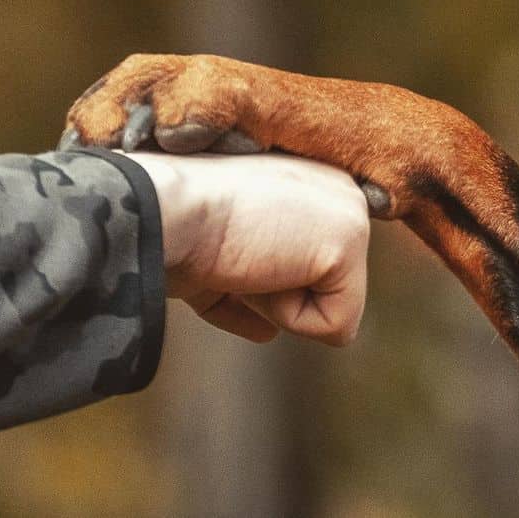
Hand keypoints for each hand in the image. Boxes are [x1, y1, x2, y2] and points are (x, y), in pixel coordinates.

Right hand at [127, 151, 369, 344]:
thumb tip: (269, 333)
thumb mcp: (219, 252)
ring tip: (245, 255)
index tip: (235, 249)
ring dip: (275, 304)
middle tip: (237, 252)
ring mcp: (352, 213)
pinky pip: (337, 325)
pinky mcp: (349, 243)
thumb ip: (251, 283)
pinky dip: (288, 316)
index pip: (316, 264)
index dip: (267, 280)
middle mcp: (342, 190)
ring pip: (331, 308)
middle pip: (326, 290)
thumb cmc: (179, 226)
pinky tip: (257, 266)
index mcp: (315, 184)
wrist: (165, 207)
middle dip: (272, 294)